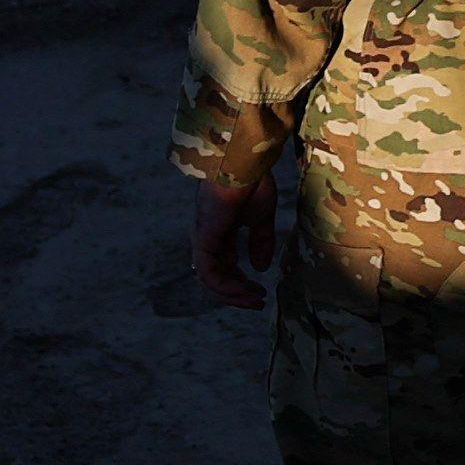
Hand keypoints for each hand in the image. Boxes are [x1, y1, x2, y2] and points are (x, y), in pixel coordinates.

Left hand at [188, 170, 280, 305]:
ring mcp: (203, 239)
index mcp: (220, 231)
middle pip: (217, 276)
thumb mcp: (261, 218)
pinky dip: (226, 286)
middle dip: (238, 291)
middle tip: (258, 300)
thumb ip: (261, 242)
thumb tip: (261, 268)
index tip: (261, 291)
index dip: (241, 282)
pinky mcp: (203, 239)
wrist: (245, 164)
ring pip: (210, 279)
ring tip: (254, 299)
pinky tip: (245, 289)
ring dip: (232, 293)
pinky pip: (209, 273)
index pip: (225, 265)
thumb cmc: (253, 183)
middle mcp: (208, 237)